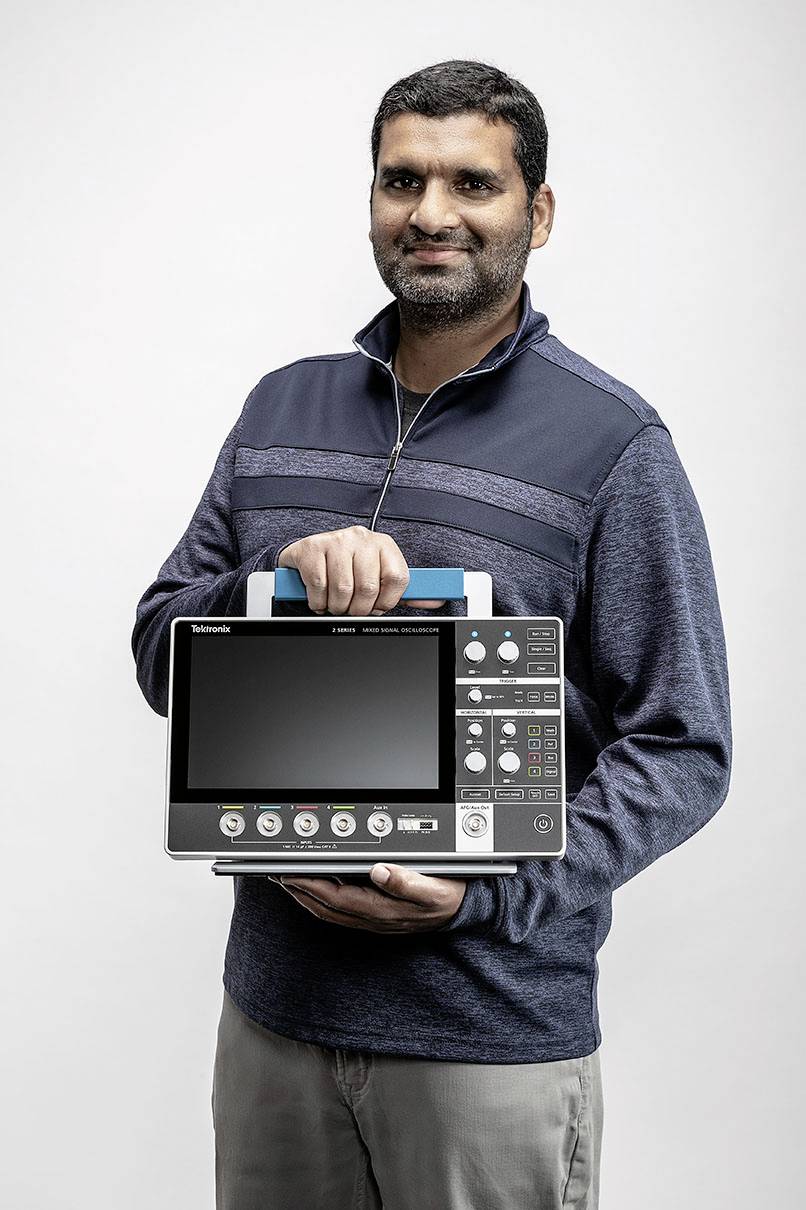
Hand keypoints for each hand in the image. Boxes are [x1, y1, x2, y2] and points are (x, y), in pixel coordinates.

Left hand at [269, 863, 466, 932]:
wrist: (463, 912)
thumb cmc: (449, 898)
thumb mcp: (434, 888)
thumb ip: (406, 881)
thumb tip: (379, 871)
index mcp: (384, 908)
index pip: (337, 897)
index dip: (311, 886)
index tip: (291, 873)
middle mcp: (374, 917)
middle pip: (326, 907)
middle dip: (300, 891)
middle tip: (279, 875)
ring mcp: (374, 919)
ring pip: (330, 911)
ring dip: (307, 898)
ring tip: (290, 882)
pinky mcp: (376, 916)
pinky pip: (340, 912)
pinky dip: (322, 902)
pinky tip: (317, 892)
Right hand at [277, 524, 445, 614]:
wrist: (309, 553)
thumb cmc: (347, 568)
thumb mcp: (377, 576)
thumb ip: (403, 591)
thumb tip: (436, 600)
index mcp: (384, 545)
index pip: (398, 578)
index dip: (387, 601)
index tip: (378, 607)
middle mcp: (362, 537)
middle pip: (369, 588)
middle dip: (359, 609)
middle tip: (351, 608)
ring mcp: (336, 541)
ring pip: (343, 590)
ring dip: (337, 606)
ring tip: (335, 602)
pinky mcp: (312, 548)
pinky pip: (319, 587)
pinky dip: (318, 601)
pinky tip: (320, 596)